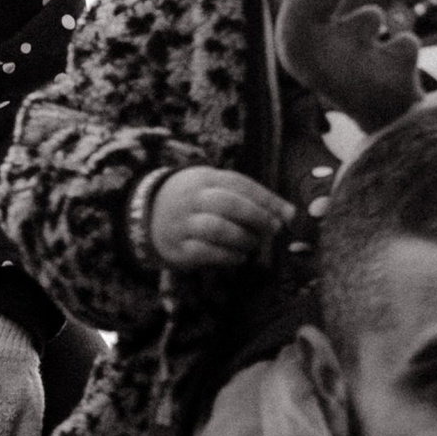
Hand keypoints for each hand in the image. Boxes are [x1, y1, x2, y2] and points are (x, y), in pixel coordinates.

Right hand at [146, 165, 296, 270]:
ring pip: (216, 228)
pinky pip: (204, 252)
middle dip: (257, 217)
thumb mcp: (214, 187)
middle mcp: (194, 198)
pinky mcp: (177, 248)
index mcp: (207, 177)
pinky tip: (239, 258)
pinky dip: (226, 256)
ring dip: (242, 238)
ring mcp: (183, 223)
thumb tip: (288, 212)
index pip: (241, 184)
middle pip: (230, 204)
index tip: (289, 214)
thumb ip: (247, 196)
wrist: (147, 213)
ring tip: (254, 244)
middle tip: (275, 229)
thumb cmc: (196, 199)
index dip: (267, 199)